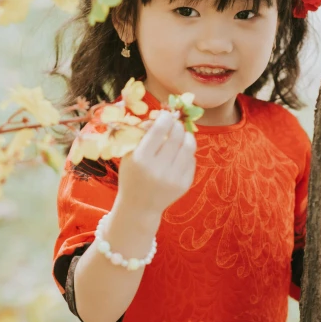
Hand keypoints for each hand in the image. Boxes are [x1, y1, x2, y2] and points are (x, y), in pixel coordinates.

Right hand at [114, 110, 196, 224]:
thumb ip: (142, 135)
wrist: (139, 206)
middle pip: (176, 136)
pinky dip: (187, 153)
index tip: (166, 115)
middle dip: (177, 125)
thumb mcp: (128, 154)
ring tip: (182, 135)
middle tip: (174, 124)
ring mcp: (173, 178)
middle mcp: (158, 169)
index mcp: (141, 159)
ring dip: (187, 136)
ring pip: (189, 146)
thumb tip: (160, 116)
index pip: (160, 130)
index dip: (166, 118)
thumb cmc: (132, 175)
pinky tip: (179, 154)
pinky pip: (192, 160)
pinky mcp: (184, 185)